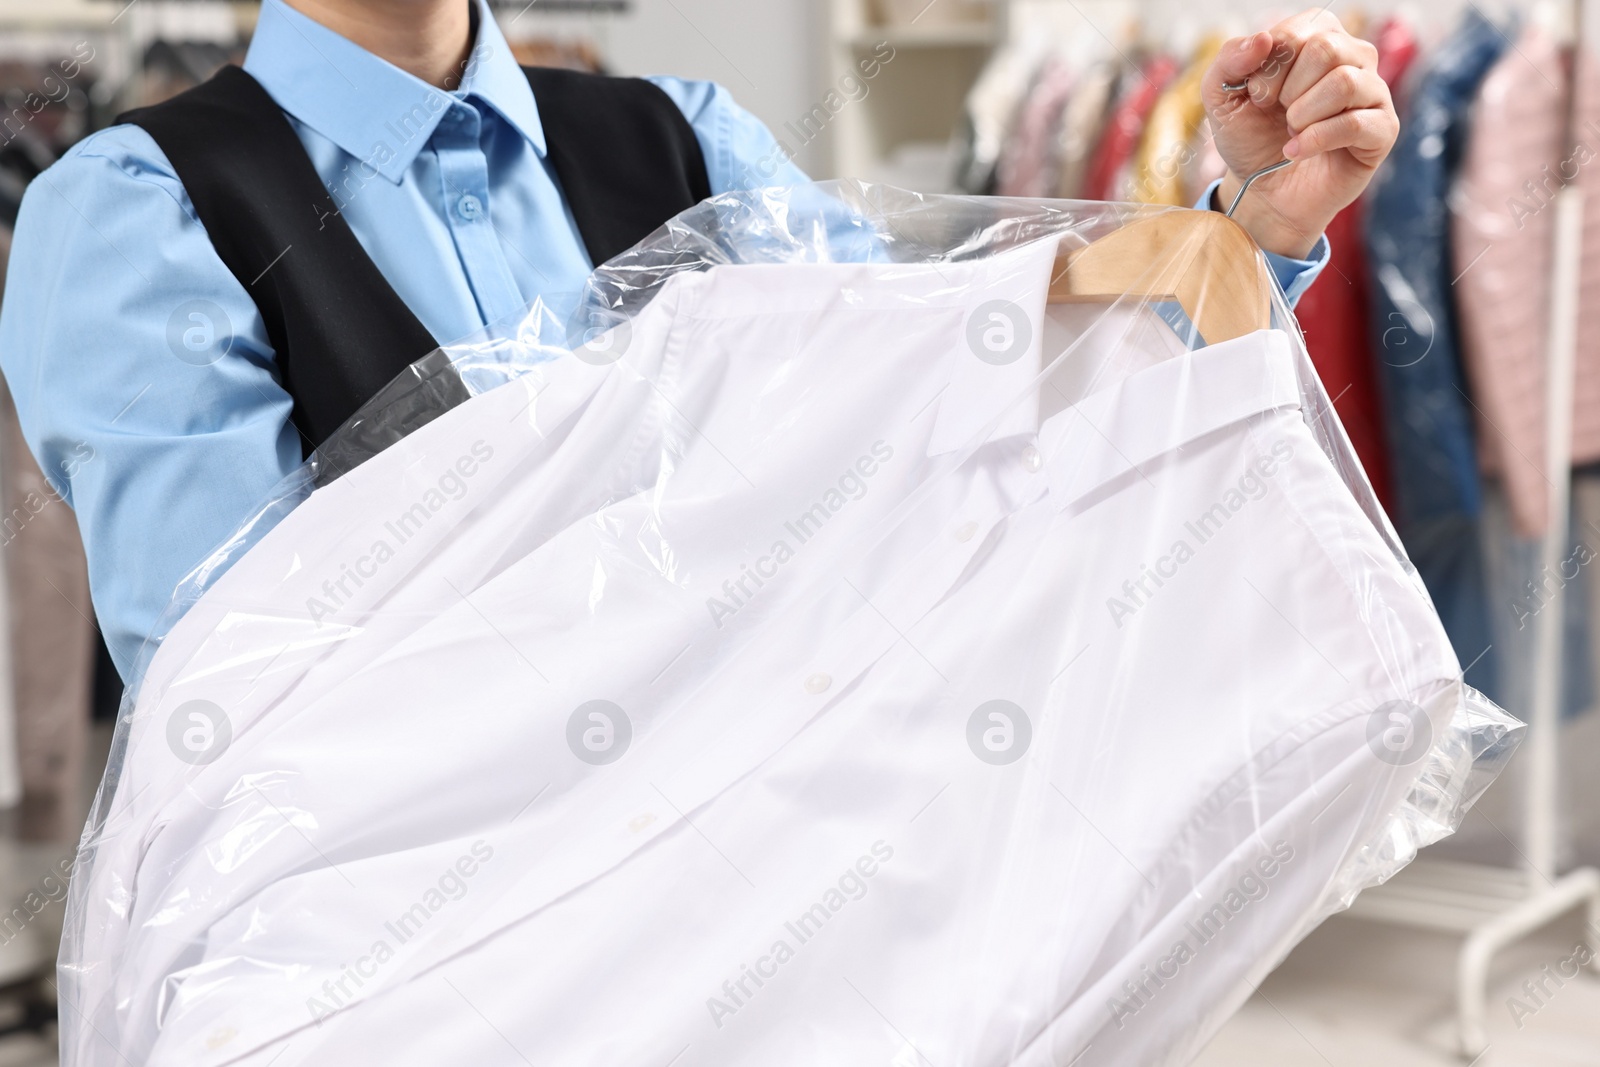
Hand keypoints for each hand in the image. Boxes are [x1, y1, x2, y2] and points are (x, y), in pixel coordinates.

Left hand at [1203, 9, 1398, 258]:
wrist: (1263, 192)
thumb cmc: (1250, 138)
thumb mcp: (1223, 98)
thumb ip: (1229, 60)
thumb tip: (1263, 38)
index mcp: (1318, 36)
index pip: (1298, 32)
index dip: (1268, 68)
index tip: (1258, 97)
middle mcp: (1353, 57)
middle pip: (1325, 49)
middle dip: (1287, 90)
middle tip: (1279, 115)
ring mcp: (1372, 92)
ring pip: (1344, 82)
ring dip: (1303, 115)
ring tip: (1292, 132)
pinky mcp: (1382, 130)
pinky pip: (1355, 123)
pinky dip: (1315, 140)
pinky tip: (1296, 150)